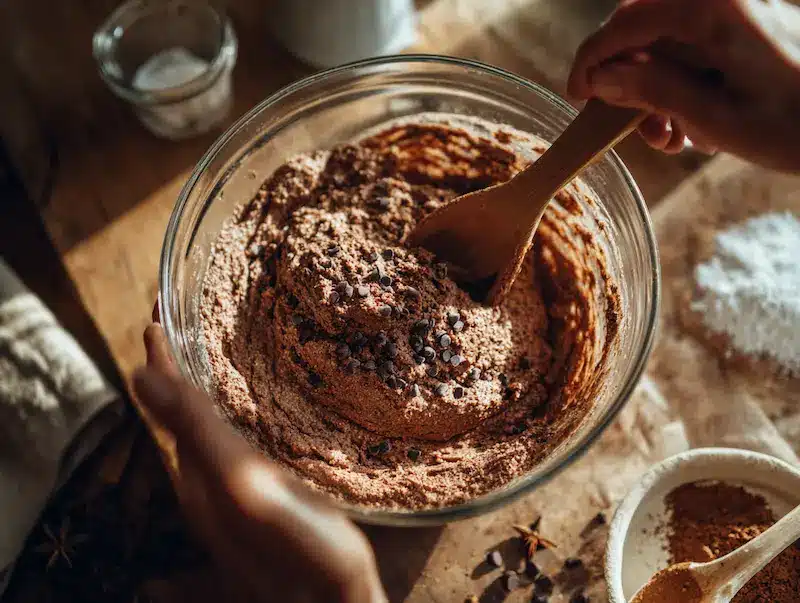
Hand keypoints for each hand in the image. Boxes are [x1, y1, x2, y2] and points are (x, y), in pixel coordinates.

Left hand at [132, 324, 387, 602]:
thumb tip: (139, 376)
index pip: (170, 401)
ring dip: (198, 392)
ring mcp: (234, 498)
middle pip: (183, 413)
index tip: (156, 313)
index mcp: (199, 474)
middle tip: (180, 323)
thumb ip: (197, 432)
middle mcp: (208, 486)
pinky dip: (222, 422)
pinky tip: (235, 416)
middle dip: (177, 367)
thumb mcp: (245, 484)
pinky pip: (230, 451)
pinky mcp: (262, 504)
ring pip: (205, 433)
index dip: (162, 357)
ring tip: (205, 358)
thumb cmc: (301, 549)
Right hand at [568, 0, 799, 170]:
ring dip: (653, 90)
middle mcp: (721, 1)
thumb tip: (604, 79)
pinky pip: (692, 49)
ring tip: (672, 138)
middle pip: (641, 28)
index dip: (591, 61)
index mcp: (711, 13)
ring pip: (664, 41)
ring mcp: (735, 13)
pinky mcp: (745, 30)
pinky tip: (694, 126)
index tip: (577, 96)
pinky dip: (680, 85)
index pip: (624, 26)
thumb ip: (655, 91)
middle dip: (626, 79)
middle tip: (638, 130)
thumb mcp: (718, 119)